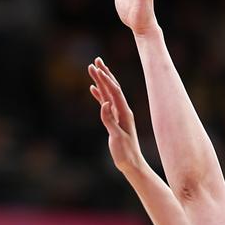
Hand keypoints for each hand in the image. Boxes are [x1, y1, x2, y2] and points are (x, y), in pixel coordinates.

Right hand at [88, 57, 142, 172]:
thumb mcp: (117, 137)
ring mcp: (118, 115)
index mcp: (124, 113)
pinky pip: (105, 103)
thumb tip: (104, 103)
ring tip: (93, 69)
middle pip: (112, 88)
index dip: (105, 80)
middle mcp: (123, 111)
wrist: (132, 164)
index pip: (114, 92)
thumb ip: (110, 120)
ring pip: (108, 94)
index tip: (96, 69)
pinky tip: (93, 88)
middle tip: (96, 61)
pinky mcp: (114, 120)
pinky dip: (99, 94)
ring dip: (101, 81)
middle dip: (104, 74)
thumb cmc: (125, 153)